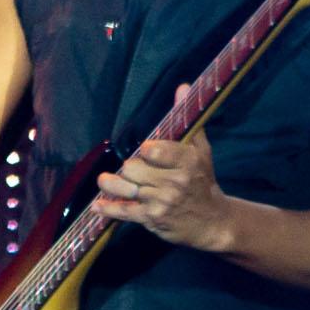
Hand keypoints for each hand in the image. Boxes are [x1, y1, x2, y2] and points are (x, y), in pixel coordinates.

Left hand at [92, 93, 238, 251]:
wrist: (211, 222)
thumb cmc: (203, 181)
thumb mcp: (201, 150)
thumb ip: (187, 120)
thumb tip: (182, 87)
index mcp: (187, 162)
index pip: (154, 150)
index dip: (146, 150)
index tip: (145, 150)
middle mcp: (174, 182)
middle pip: (134, 168)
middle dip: (129, 167)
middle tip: (131, 169)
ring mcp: (161, 202)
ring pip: (125, 188)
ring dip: (110, 184)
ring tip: (105, 180)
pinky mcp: (152, 219)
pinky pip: (124, 212)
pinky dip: (108, 209)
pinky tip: (97, 206)